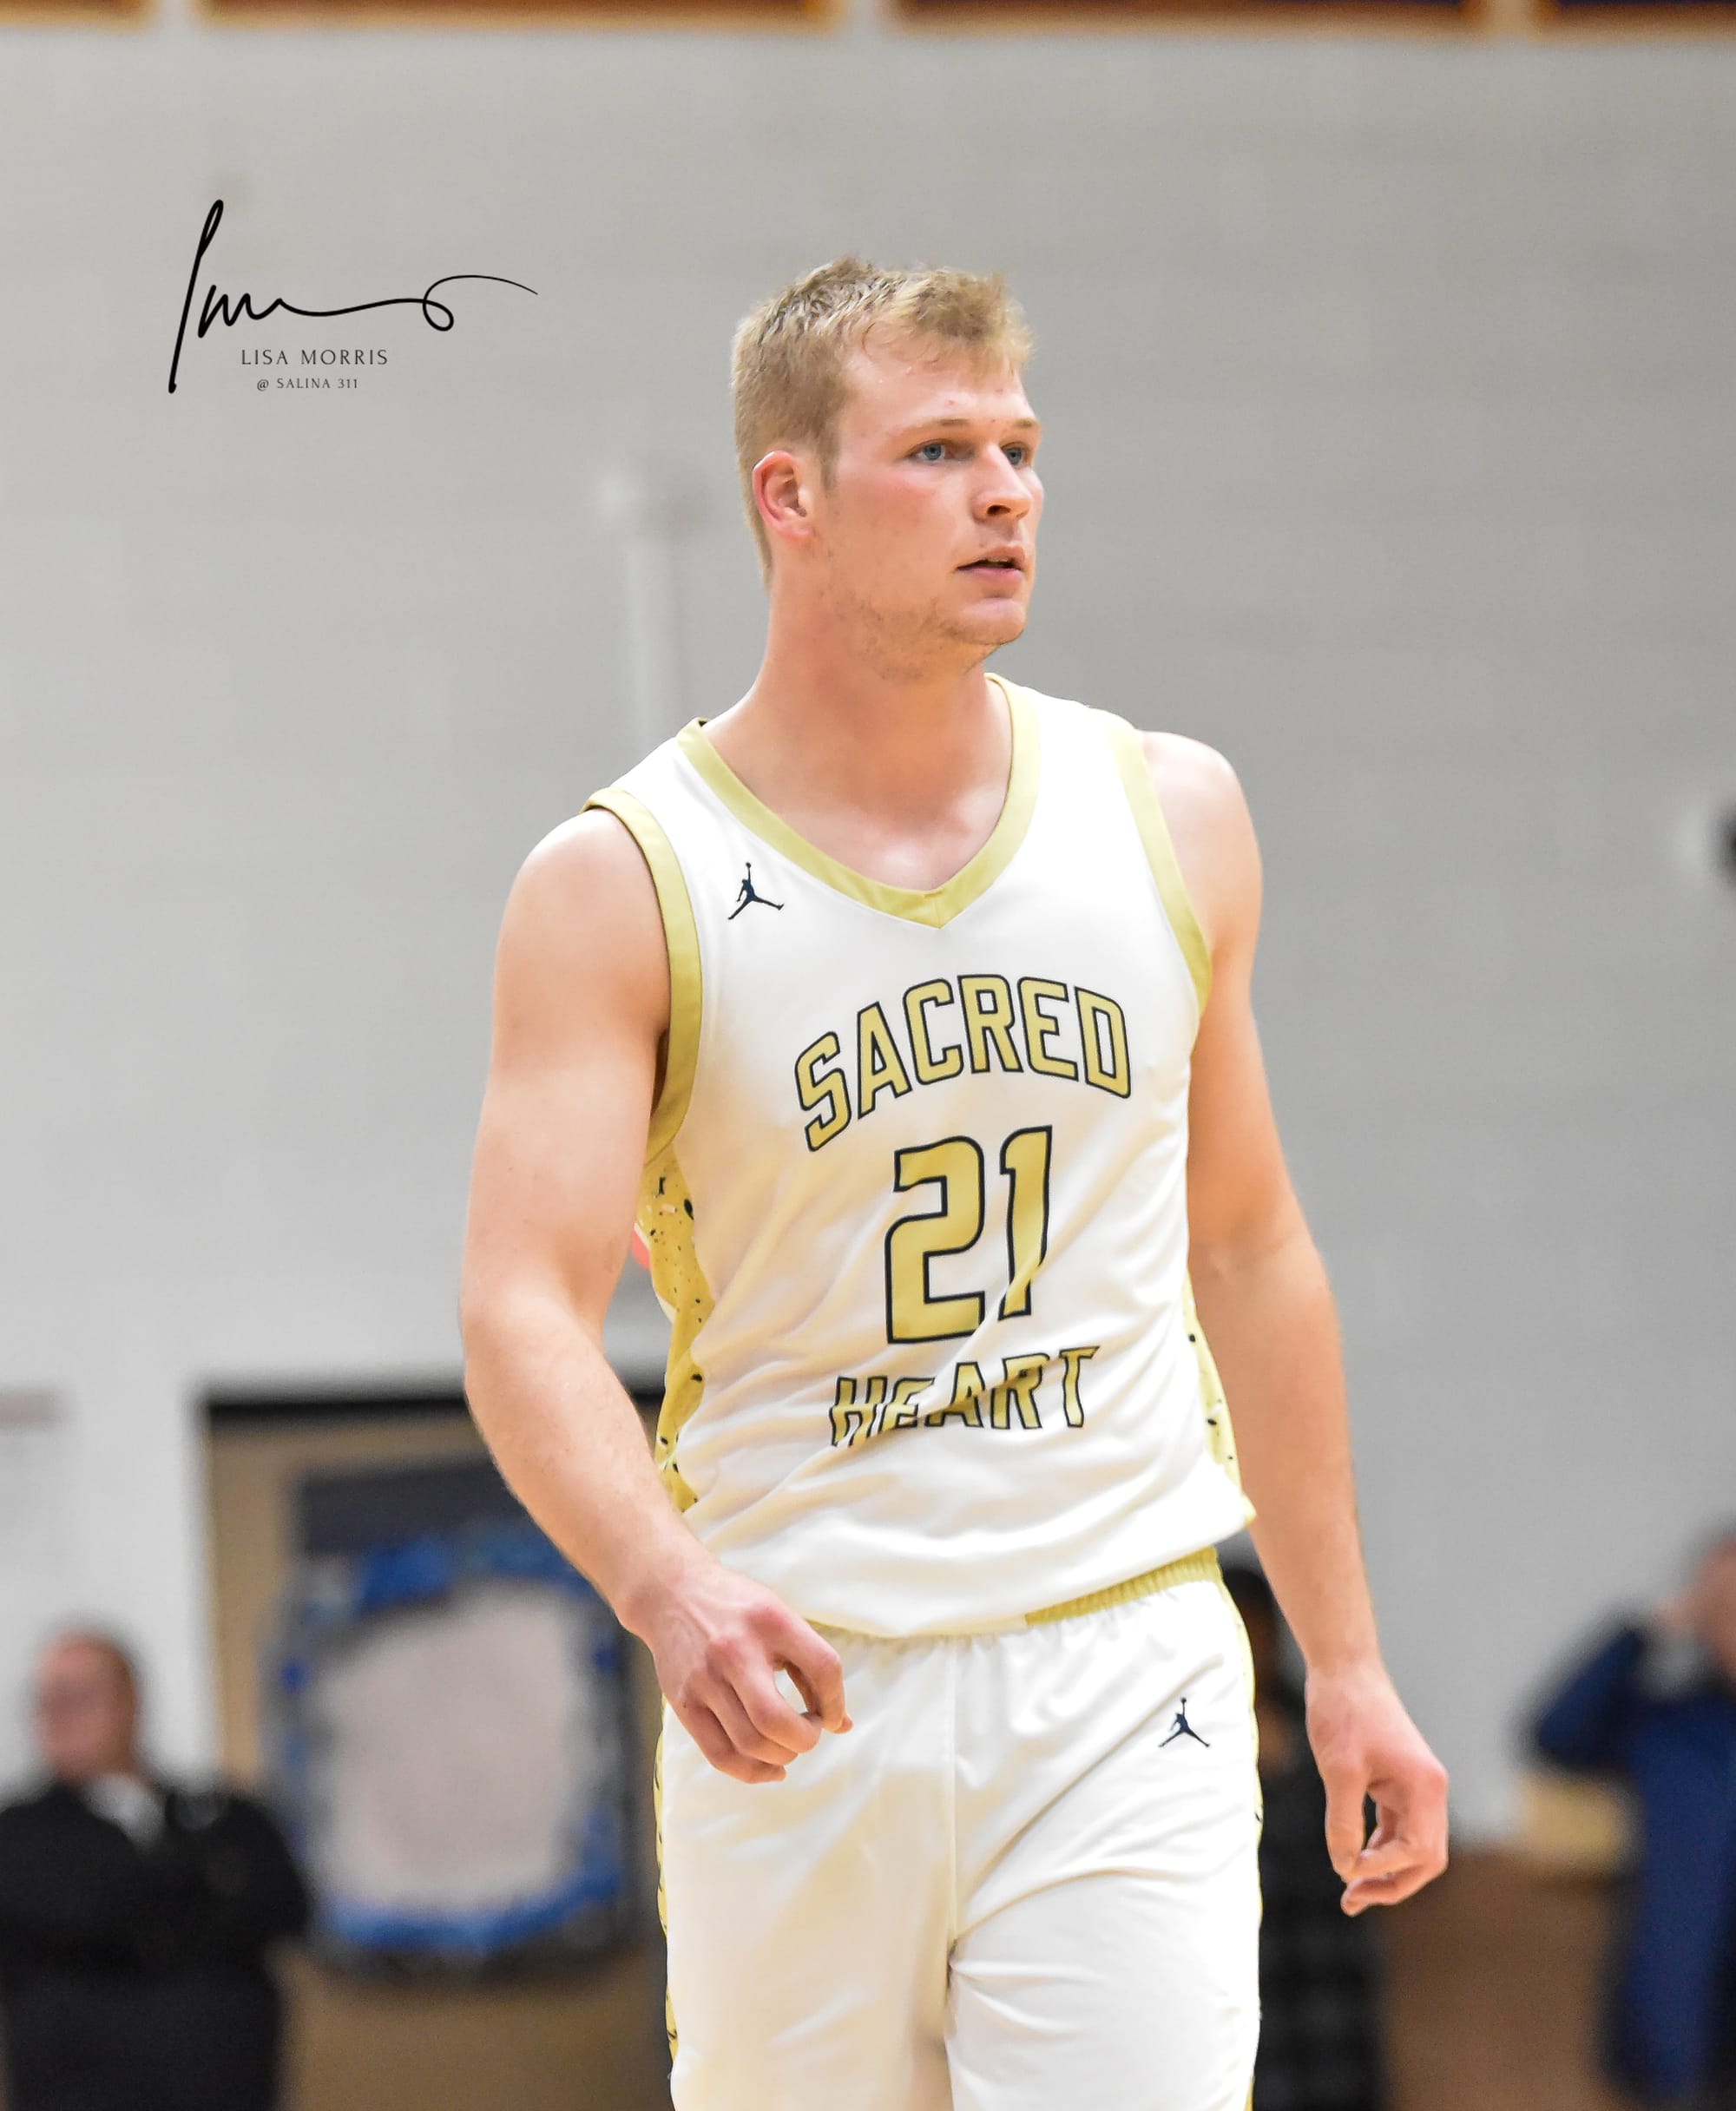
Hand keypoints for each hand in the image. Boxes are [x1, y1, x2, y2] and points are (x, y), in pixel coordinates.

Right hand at [623, 1547, 852, 1785]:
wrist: (671, 1593)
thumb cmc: (737, 1609)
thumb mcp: (779, 1617)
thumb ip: (812, 1666)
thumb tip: (843, 1725)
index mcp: (770, 1621)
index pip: (823, 1667)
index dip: (837, 1701)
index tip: (832, 1713)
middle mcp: (735, 1650)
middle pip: (776, 1720)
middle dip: (806, 1738)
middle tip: (810, 1731)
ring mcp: (704, 1680)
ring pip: (749, 1744)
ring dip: (782, 1756)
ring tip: (788, 1744)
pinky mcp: (684, 1703)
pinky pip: (721, 1755)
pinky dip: (752, 1772)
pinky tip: (771, 1767)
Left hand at [1304, 1659, 1448, 1913]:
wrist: (1343, 1667)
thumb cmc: (1343, 1711)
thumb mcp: (1338, 1771)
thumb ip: (1344, 1823)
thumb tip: (1345, 1868)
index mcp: (1425, 1788)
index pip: (1418, 1852)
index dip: (1385, 1871)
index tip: (1346, 1871)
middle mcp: (1430, 1790)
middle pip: (1425, 1858)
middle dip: (1392, 1883)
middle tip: (1352, 1900)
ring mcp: (1416, 1786)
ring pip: (1411, 1846)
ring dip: (1384, 1870)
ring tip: (1350, 1892)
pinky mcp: (1399, 1781)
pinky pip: (1396, 1827)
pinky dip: (1378, 1847)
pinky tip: (1352, 1858)